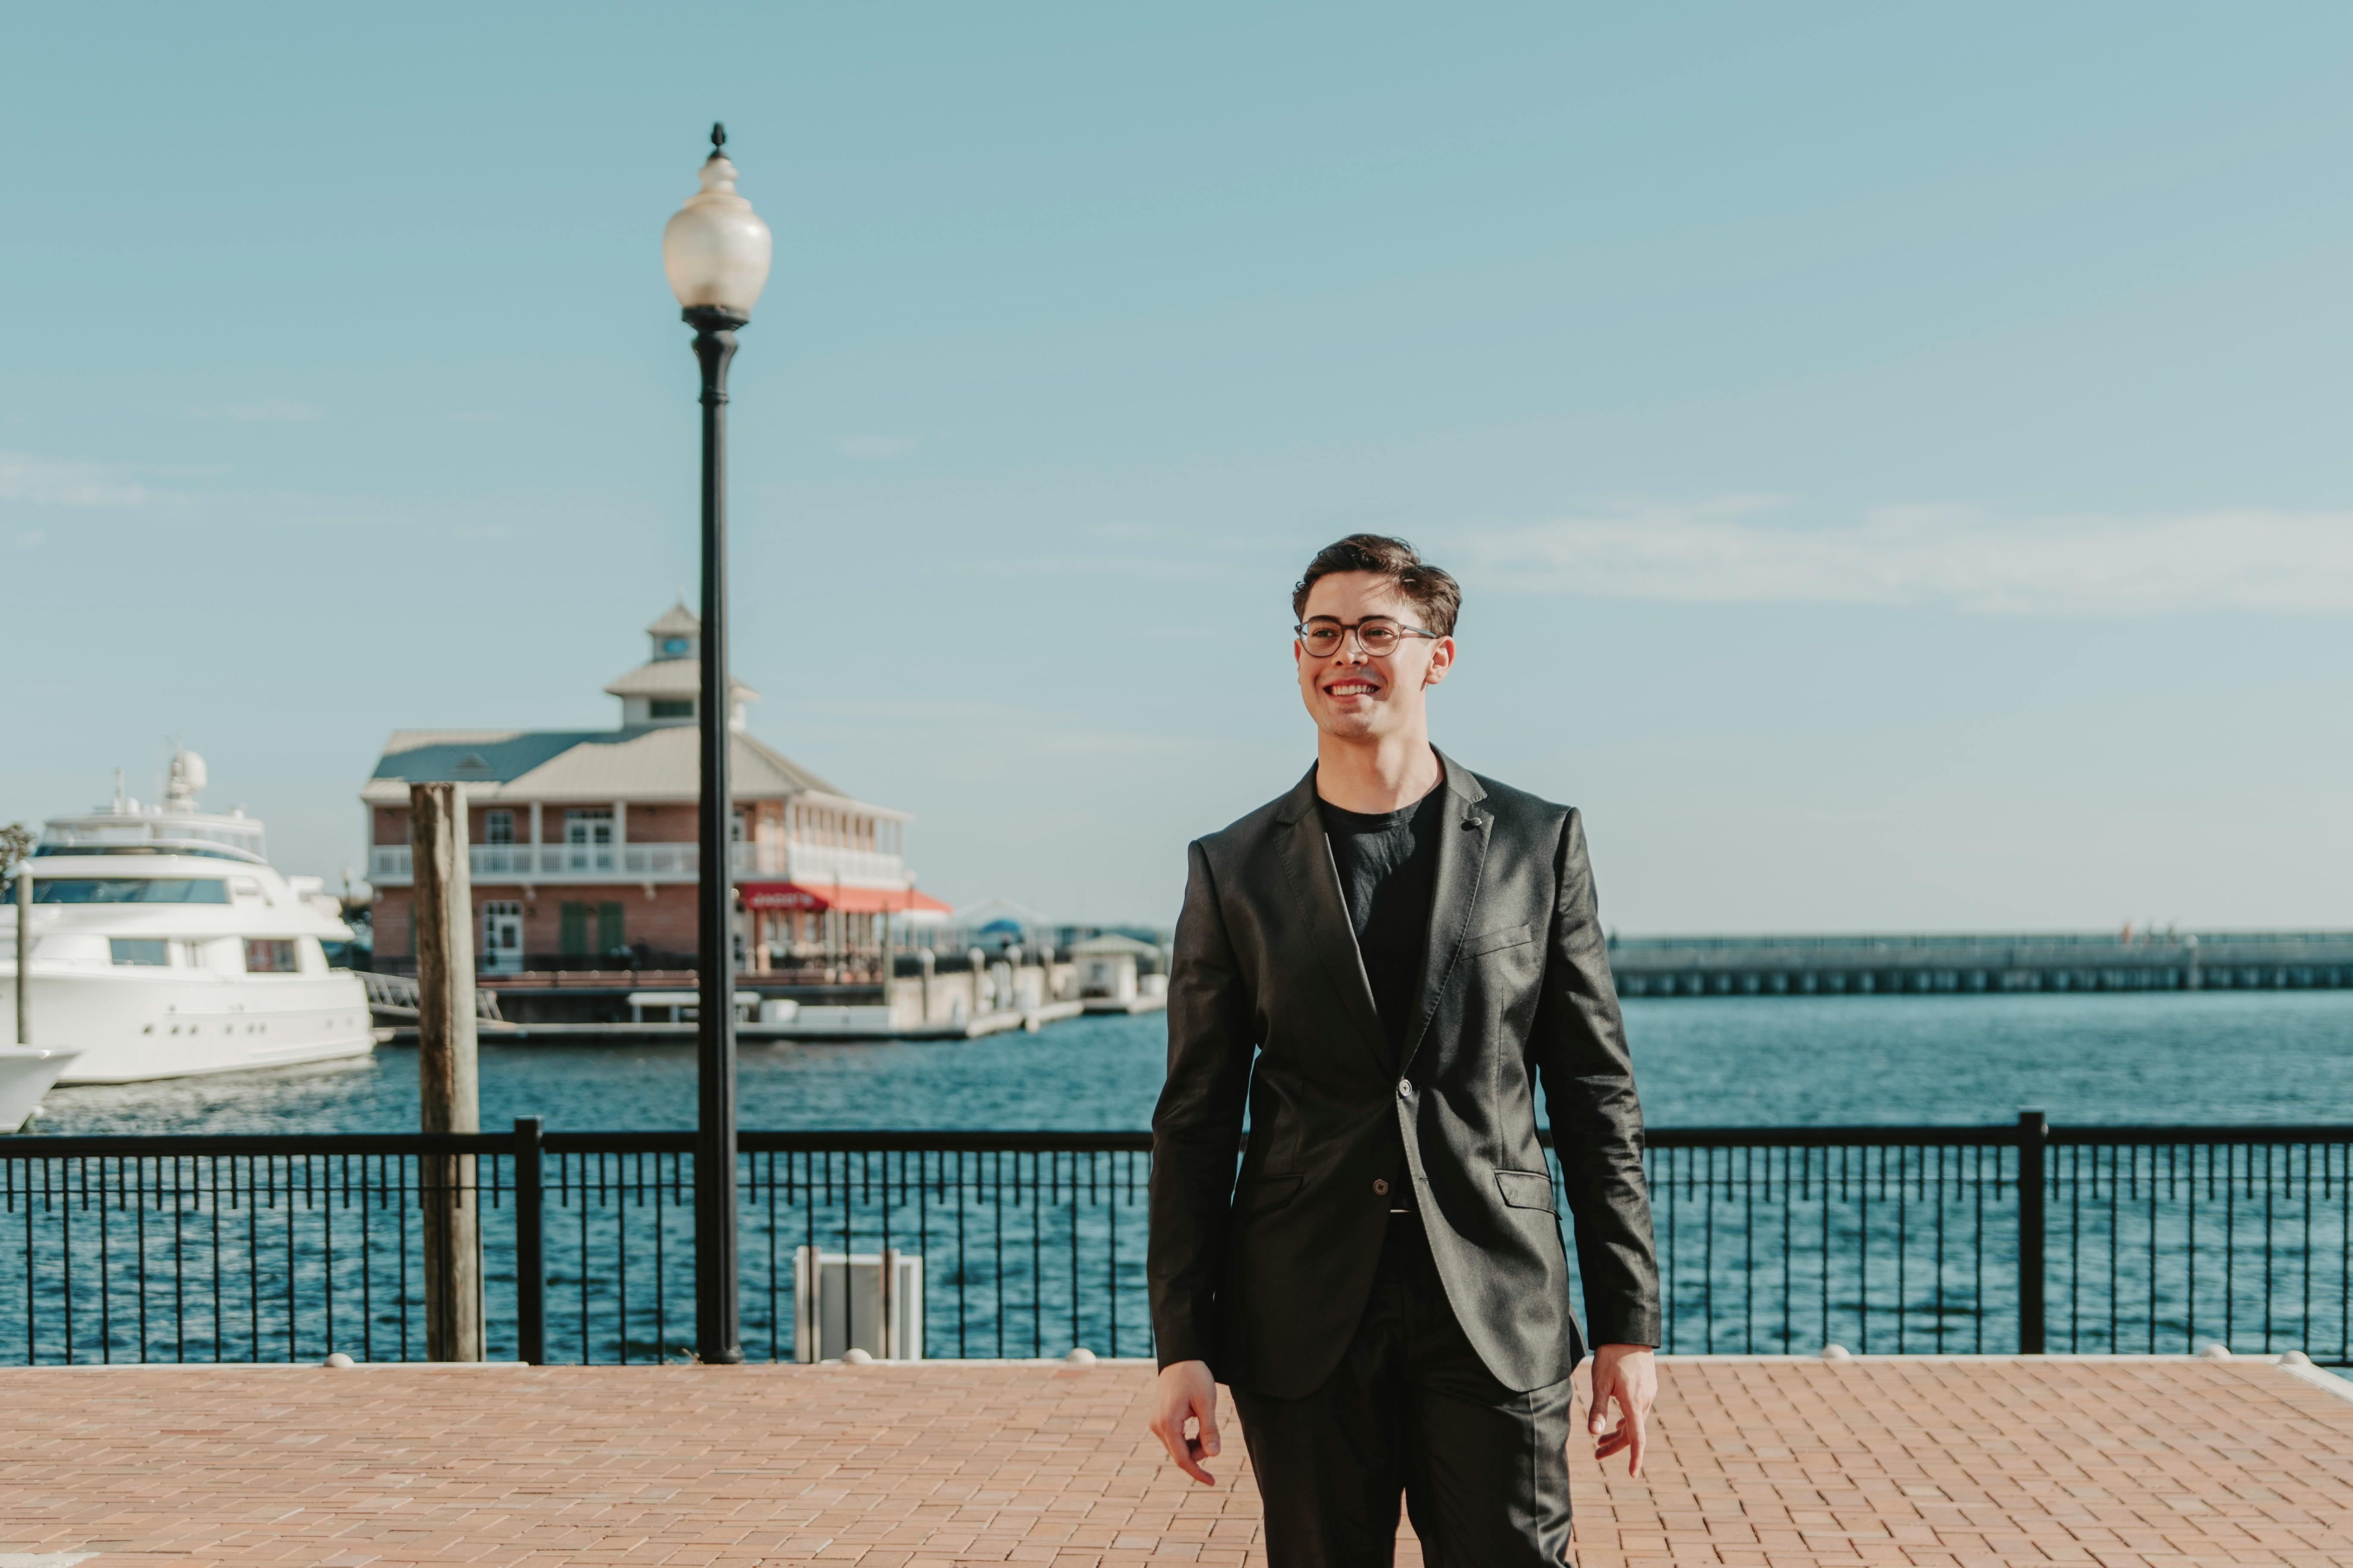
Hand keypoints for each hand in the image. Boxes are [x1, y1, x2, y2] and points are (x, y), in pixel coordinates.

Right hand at [1147, 1359, 1222, 1484]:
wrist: (1180, 1357)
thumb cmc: (1194, 1376)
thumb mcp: (1207, 1402)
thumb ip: (1209, 1430)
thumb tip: (1214, 1456)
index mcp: (1168, 1424)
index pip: (1183, 1459)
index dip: (1198, 1473)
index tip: (1213, 1482)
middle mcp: (1157, 1426)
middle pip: (1181, 1454)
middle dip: (1200, 1452)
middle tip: (1214, 1434)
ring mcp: (1156, 1423)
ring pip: (1178, 1447)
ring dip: (1195, 1445)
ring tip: (1206, 1423)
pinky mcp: (1159, 1419)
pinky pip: (1174, 1438)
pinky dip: (1188, 1438)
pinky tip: (1198, 1426)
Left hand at [1585, 1343, 1655, 1475]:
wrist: (1629, 1331)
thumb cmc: (1611, 1355)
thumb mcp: (1600, 1382)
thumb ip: (1597, 1409)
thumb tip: (1594, 1433)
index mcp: (1634, 1402)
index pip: (1637, 1438)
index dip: (1635, 1458)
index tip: (1632, 1474)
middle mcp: (1645, 1400)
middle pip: (1633, 1432)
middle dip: (1616, 1446)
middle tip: (1596, 1455)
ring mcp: (1648, 1393)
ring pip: (1635, 1421)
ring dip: (1620, 1433)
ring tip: (1601, 1441)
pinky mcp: (1648, 1386)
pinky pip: (1639, 1411)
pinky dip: (1627, 1420)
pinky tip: (1617, 1422)